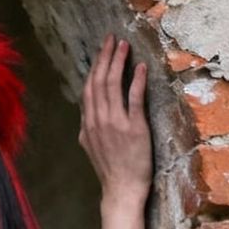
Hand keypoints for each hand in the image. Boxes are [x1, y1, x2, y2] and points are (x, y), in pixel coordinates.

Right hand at [79, 31, 150, 205]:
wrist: (121, 190)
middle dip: (105, 57)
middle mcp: (97, 122)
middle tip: (112, 39)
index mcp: (87, 125)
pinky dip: (136, 81)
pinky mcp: (133, 128)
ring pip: (112, 86)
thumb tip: (88, 115)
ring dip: (118, 63)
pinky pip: (134, 99)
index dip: (95, 67)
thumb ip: (89, 129)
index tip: (103, 50)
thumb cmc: (110, 170)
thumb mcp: (92, 148)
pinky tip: (140, 67)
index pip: (88, 89)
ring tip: (124, 46)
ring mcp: (115, 124)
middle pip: (98, 82)